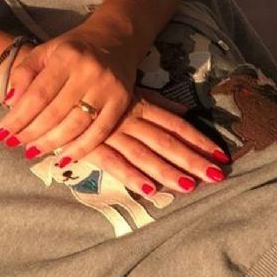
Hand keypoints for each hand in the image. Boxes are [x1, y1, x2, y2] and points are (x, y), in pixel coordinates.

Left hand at [0, 19, 138, 160]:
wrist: (115, 39)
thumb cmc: (73, 48)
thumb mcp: (46, 50)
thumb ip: (25, 72)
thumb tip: (11, 102)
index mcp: (66, 56)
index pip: (38, 94)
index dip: (19, 117)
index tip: (2, 133)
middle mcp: (88, 72)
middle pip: (55, 112)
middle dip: (31, 133)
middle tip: (14, 144)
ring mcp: (107, 88)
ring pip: (75, 125)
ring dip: (51, 144)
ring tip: (32, 152)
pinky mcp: (122, 102)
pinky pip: (99, 133)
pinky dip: (80, 149)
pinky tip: (63, 158)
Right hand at [84, 89, 229, 196]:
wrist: (55, 86)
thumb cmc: (95, 90)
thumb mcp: (128, 91)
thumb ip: (156, 103)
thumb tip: (186, 111)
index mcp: (140, 105)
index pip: (175, 125)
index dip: (198, 139)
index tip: (220, 154)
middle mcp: (129, 119)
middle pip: (166, 141)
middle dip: (192, 159)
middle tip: (217, 175)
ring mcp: (111, 133)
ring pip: (144, 154)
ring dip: (168, 171)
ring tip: (190, 186)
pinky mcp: (91, 146)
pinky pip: (114, 163)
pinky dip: (131, 176)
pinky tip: (149, 189)